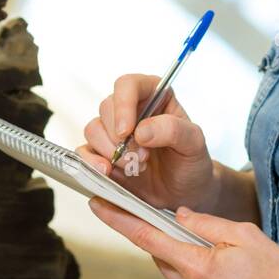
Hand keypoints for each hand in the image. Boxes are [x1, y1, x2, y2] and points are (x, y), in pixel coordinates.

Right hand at [75, 73, 217, 212]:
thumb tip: (141, 131)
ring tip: (135, 167)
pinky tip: (108, 173)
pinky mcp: (102, 154)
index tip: (127, 131)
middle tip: (142, 157)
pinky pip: (84, 151)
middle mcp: (130, 110)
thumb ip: (174, 131)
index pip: (128, 85)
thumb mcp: (194, 144)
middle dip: (120, 136)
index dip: (123, 105)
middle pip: (106, 107)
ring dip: (109, 151)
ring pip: (93, 129)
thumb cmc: (191, 162)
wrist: (184, 193)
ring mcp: (113, 132)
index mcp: (153, 96)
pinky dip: (92, 162)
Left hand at [87, 198, 278, 278]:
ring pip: (177, 277)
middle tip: (205, 240)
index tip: (98, 204)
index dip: (119, 219)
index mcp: (198, 266)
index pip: (146, 237)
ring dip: (191, 266)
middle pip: (163, 257)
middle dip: (175, 243)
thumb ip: (207, 223)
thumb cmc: (278, 277)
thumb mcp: (246, 235)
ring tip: (227, 268)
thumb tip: (182, 215)